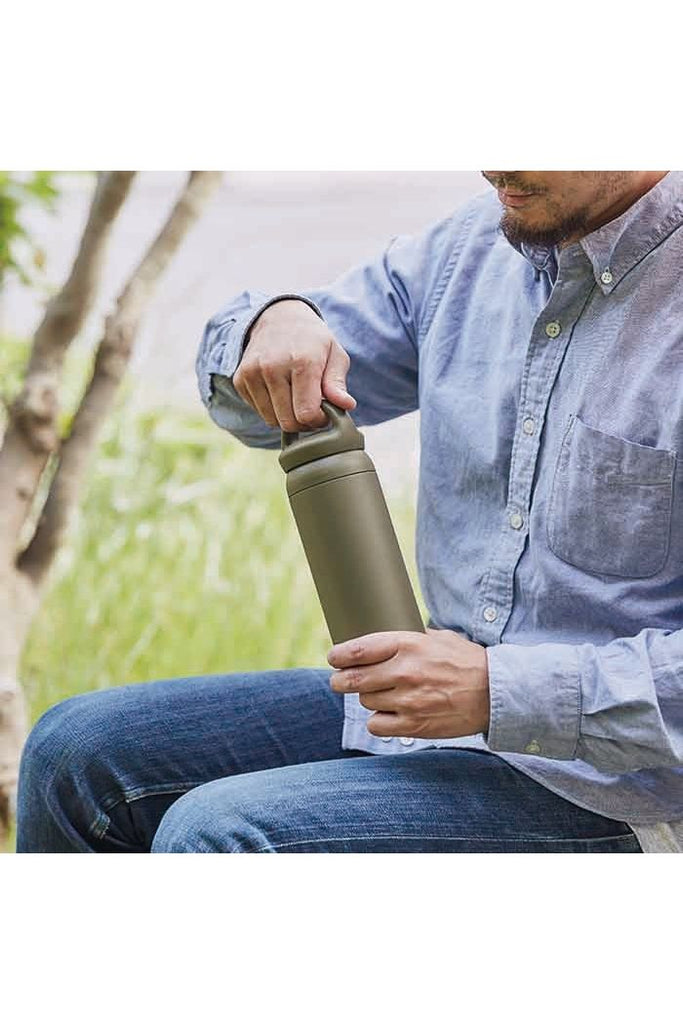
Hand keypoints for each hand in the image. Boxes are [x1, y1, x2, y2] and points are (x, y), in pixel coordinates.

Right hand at [232, 299, 356, 431]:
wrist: (278, 318)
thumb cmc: (313, 340)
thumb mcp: (335, 355)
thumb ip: (338, 383)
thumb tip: (347, 405)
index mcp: (302, 361)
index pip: (307, 413)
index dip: (319, 420)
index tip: (324, 411)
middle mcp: (273, 366)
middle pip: (288, 422)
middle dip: (303, 422)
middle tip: (311, 407)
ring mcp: (253, 373)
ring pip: (272, 420)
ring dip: (287, 416)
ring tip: (296, 398)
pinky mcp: (240, 379)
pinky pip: (259, 411)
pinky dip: (272, 408)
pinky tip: (280, 391)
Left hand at [328, 627, 489, 739]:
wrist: (495, 692)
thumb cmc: (466, 662)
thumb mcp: (437, 638)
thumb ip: (408, 639)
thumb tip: (379, 640)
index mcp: (408, 645)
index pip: (358, 650)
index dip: (338, 655)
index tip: (334, 657)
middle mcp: (404, 672)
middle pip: (352, 679)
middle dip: (340, 680)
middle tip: (339, 680)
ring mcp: (408, 701)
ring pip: (365, 701)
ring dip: (367, 698)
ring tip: (381, 693)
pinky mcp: (414, 725)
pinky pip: (377, 725)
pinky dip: (379, 720)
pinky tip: (389, 713)